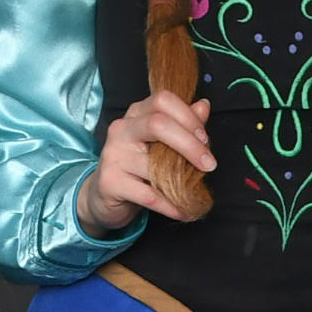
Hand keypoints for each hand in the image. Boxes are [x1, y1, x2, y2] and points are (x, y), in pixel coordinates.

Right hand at [80, 91, 212, 233]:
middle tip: (209, 165)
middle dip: (190, 145)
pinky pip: (149, 195)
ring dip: (181, 183)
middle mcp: (121, 130)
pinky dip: (170, 206)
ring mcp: (113, 155)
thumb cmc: (136, 166)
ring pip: (155, 165)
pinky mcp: (110, 182)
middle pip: (158, 124)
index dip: (188, 117)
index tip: (204, 139)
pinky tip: (182, 211)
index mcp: (135, 114)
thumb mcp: (159, 142)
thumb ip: (182, 124)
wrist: (102, 196)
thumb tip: (203, 106)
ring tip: (193, 193)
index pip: (163, 100)